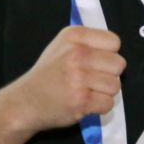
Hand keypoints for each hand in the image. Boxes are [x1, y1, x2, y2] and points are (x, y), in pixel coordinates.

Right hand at [7, 25, 125, 131]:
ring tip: (87, 91)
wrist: (25, 101)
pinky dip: (100, 106)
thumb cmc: (49, 74)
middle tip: (91, 79)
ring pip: (115, 85)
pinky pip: (108, 103)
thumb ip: (89, 42)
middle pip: (119, 64)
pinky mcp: (81, 100)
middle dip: (109, 74)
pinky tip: (85, 102)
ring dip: (105, 92)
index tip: (95, 61)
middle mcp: (76, 54)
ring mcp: (78, 78)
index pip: (114, 42)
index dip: (109, 54)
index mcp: (74, 36)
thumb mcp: (62, 46)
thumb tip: (116, 50)